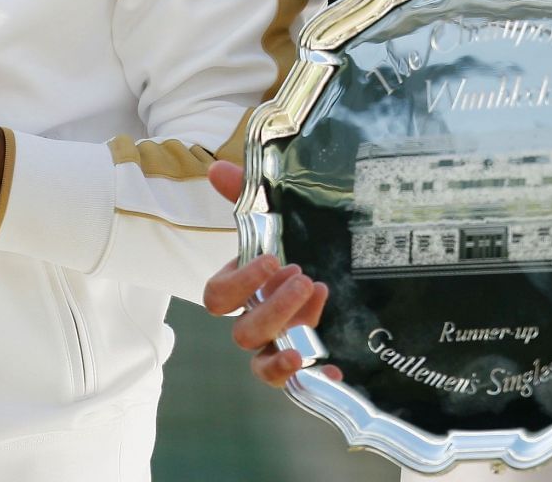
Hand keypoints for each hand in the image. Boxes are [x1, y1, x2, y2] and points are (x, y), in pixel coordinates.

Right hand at [203, 159, 338, 387]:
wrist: (325, 273)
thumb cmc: (288, 251)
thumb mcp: (272, 221)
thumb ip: (244, 195)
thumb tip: (217, 167)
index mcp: (240, 292)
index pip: (217, 298)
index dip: (240, 282)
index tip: (271, 258)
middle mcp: (253, 323)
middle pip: (243, 333)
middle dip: (273, 306)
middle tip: (303, 275)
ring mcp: (276, 348)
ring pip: (263, 363)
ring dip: (288, 335)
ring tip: (316, 298)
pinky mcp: (304, 364)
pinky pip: (299, 385)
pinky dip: (314, 379)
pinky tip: (334, 371)